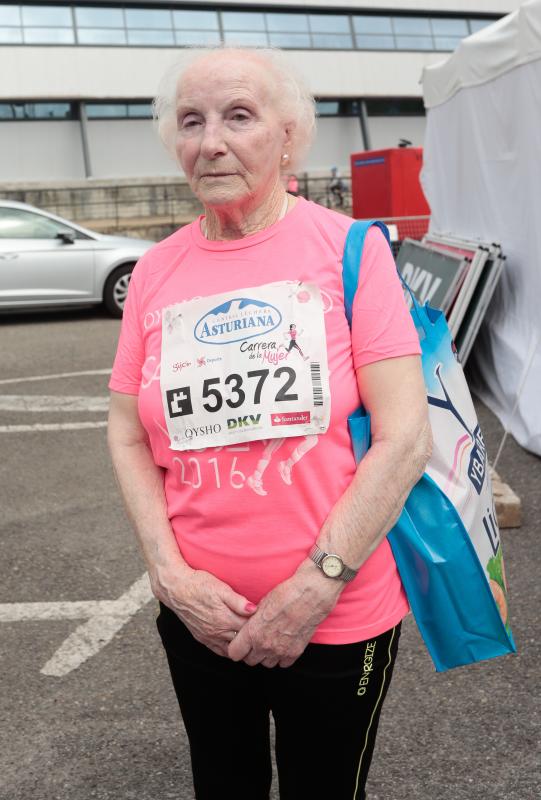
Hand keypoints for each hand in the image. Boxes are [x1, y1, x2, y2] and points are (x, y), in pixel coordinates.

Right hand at [153, 566, 256, 656]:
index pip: (249, 628)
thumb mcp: (221, 588)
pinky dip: (229, 650)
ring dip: (242, 645)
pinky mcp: (202, 638)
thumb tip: (254, 609)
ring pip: (232, 649)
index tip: (265, 619)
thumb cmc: (199, 584)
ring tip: (250, 638)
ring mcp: (209, 637)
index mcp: (225, 619)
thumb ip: (238, 601)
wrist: (176, 589)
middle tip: (262, 630)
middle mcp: (218, 632)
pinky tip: (234, 643)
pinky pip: (219, 651)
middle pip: (242, 641)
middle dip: (253, 637)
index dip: (259, 624)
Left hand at [227, 562, 342, 667]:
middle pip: (250, 660)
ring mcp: (280, 651)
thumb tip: (248, 626)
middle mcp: (265, 645)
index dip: (236, 648)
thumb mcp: (261, 604)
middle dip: (250, 652)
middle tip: (255, 642)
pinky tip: (283, 644)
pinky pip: (283, 663)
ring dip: (266, 655)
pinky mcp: (295, 652)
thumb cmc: (286, 595)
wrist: (310, 595)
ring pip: (266, 664)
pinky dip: (282, 657)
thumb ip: (252, 621)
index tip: (239, 644)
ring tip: (270, 642)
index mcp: (253, 632)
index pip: (234, 653)